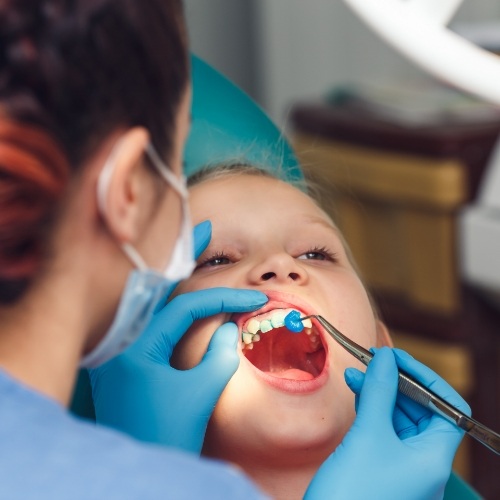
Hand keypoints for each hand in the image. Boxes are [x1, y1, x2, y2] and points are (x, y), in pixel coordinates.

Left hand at [89, 221, 267, 453]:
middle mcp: (122, 340)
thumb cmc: (164, 437)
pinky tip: (180, 287)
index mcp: (135, 346)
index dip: (223, 298)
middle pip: (157, 285)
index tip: (253, 298)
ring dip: (175, 271)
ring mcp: (122, 348)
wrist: (135, 473)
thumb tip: (229, 327)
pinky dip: (169, 298)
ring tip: (193, 245)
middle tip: (204, 224)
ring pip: (152, 298)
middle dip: (182, 254)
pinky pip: (150, 317)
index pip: (185, 306)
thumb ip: (220, 356)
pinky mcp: (128, 358)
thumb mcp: (199, 396)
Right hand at [305, 347, 469, 499]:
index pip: (448, 408)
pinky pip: (383, 430)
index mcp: (434, 459)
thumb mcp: (368, 435)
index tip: (396, 359)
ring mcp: (402, 467)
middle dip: (397, 382)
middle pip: (421, 410)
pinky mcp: (381, 467)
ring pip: (398, 418)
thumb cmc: (352, 492)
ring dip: (380, 393)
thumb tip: (386, 357)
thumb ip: (380, 392)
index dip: (425, 378)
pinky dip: (370, 408)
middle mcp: (423, 463)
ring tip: (356, 373)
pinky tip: (356, 392)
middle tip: (372, 361)